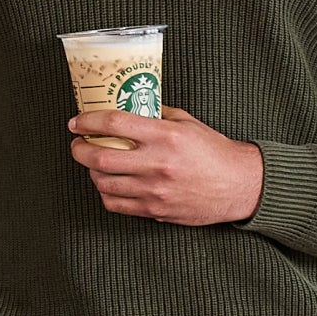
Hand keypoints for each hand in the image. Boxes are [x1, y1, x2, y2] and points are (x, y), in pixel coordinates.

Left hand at [69, 105, 263, 224]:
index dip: (88, 121)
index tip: (76, 122)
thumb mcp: (187, 122)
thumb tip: (128, 104)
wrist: (240, 186)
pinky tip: (108, 184)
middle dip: (79, 149)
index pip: (114, 124)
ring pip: (104, 183)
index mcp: (165, 136)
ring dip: (90, 172)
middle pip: (100, 157)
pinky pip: (116, 204)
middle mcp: (157, 164)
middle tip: (77, 144)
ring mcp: (155, 190)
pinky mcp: (156, 210)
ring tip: (93, 163)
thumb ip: (156, 114)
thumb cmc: (214, 152)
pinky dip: (105, 193)